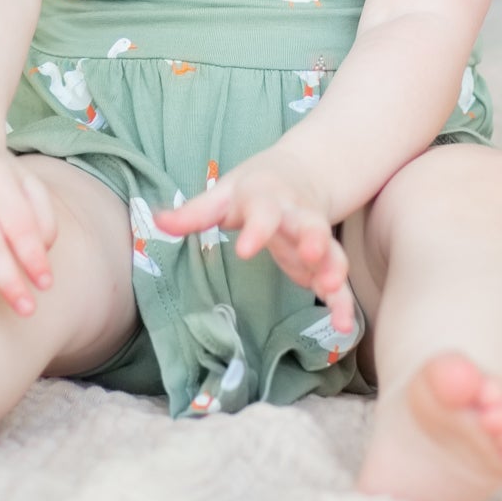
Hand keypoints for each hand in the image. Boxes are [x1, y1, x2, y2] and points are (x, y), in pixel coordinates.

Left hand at [154, 152, 355, 341]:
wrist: (301, 172)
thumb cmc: (254, 188)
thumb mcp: (223, 194)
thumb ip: (194, 212)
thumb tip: (158, 221)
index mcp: (267, 198)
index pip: (263, 211)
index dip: (256, 229)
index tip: (245, 249)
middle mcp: (297, 216)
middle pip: (309, 224)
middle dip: (313, 239)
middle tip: (312, 254)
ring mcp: (315, 239)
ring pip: (331, 251)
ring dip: (333, 268)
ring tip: (332, 287)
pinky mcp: (324, 261)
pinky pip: (338, 281)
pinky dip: (343, 302)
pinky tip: (343, 327)